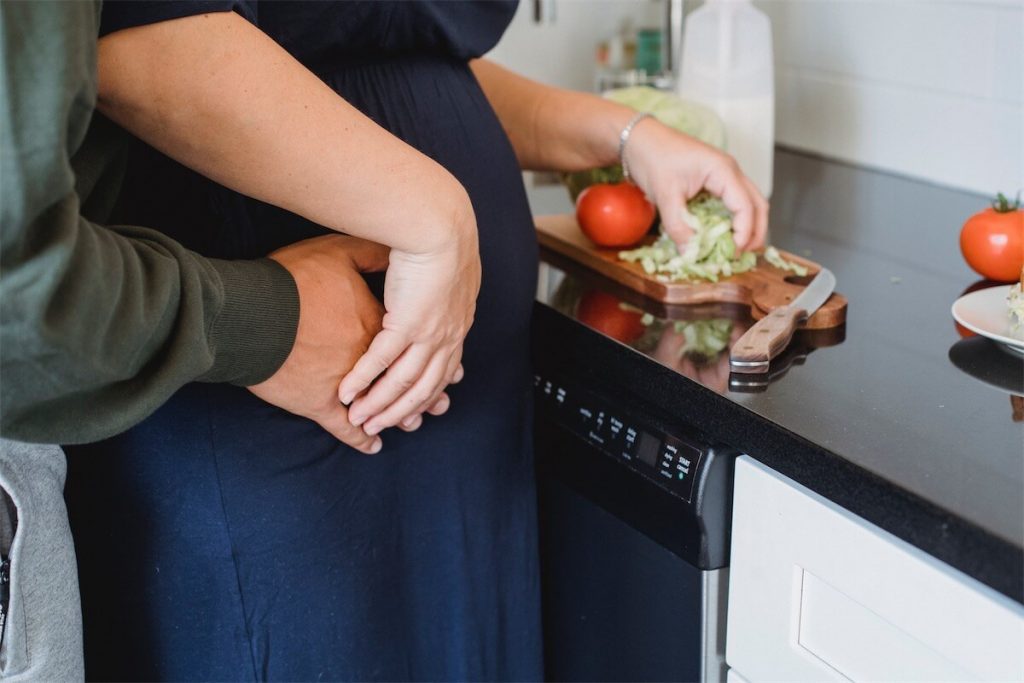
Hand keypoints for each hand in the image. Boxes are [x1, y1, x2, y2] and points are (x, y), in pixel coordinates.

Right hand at [248, 234, 437, 452]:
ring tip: (411, 424)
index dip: (432, 354)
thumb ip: (370, 253)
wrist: (254, 311)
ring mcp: (352, 384)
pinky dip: (359, 438)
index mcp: (385, 322)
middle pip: (412, 379)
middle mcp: (377, 357)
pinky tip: (372, 445)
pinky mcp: (324, 402)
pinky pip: (347, 427)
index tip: (450, 367)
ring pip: (384, 407)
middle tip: (441, 406)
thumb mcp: (338, 252)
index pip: (417, 342)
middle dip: (429, 395)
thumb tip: (393, 250)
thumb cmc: (293, 279)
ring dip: (399, 416)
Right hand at [338, 195, 480, 436]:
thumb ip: (424, 284)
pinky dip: (363, 380)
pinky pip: (382, 361)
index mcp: (455, 323)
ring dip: (380, 404)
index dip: (430, 391)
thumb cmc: (434, 236)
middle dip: (401, 410)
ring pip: (404, 382)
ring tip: (359, 419)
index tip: (417, 409)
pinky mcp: (407, 324)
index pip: (444, 368)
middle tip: (383, 428)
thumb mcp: (436, 266)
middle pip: (425, 385)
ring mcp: (428, 333)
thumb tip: (411, 283)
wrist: (438, 224)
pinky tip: (347, 393)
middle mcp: (446, 336)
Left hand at [623, 118, 768, 251]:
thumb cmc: (652, 157)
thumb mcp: (665, 195)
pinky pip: (733, 202)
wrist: (638, 139)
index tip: (733, 253)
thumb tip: (691, 254)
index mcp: (723, 170)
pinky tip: (722, 236)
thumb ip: (679, 227)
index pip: (745, 206)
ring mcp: (724, 175)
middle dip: (755, 232)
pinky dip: (734, 220)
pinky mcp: (715, 181)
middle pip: (757, 204)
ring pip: (749, 203)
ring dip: (748, 227)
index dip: (744, 232)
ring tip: (736, 249)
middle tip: (742, 256)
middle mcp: (730, 171)